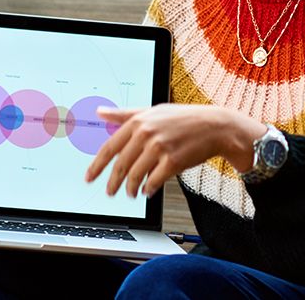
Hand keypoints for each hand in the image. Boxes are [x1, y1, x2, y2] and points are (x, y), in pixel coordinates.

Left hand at [85, 104, 266, 197]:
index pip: (110, 147)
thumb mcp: (153, 110)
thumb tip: (100, 113)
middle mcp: (146, 133)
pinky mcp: (173, 161)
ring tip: (131, 194)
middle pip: (121, 165)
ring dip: (131, 189)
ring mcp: (160, 147)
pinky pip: (153, 181)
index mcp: (138, 121)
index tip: (89, 177)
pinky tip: (148, 191)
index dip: (97, 165)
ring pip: (135, 176)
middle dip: (113, 182)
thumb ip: (124, 114)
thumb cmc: (183, 118)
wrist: (214, 126)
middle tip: (109, 192)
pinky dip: (148, 189)